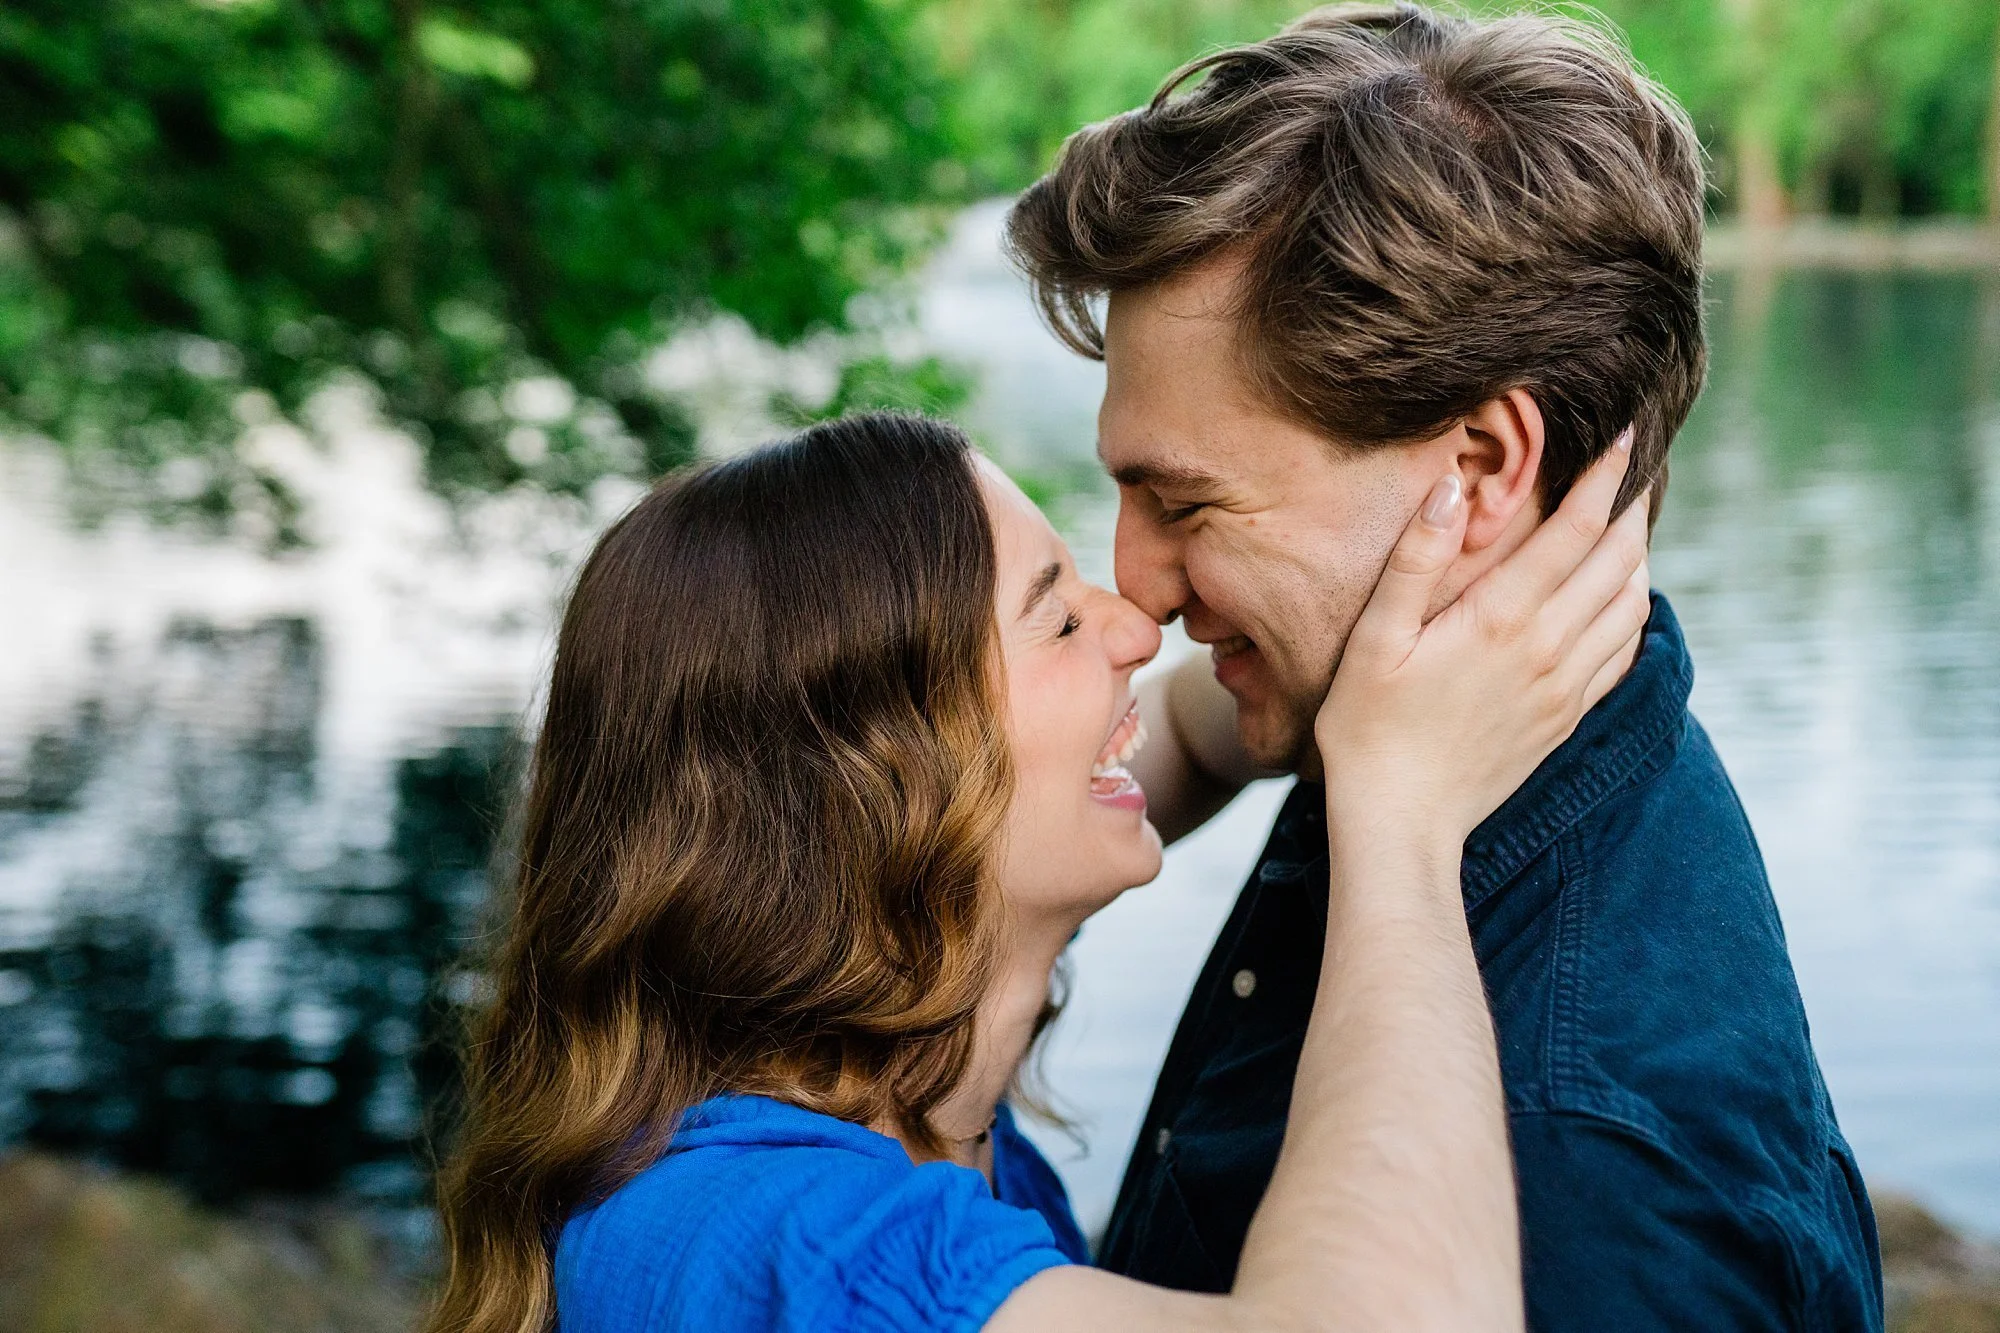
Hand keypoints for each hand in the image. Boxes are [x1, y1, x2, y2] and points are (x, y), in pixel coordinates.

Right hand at [1316, 432, 1650, 851]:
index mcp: (1504, 619)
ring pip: (1633, 607)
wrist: (1401, 822)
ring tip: (1630, 526)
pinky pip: (1623, 654)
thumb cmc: (1368, 727)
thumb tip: (1451, 488)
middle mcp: (1549, 649)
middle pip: (1621, 562)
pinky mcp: (1567, 718)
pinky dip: (1633, 613)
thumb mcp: (1375, 638)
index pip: (1577, 530)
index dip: (1608, 477)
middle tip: (1640, 469)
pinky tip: (1619, 601)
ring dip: (1639, 559)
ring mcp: (1565, 688)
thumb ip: (1416, 559)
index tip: (1630, 435)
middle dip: (1636, 508)